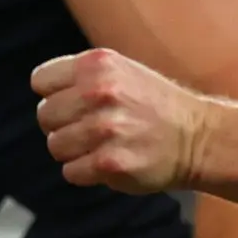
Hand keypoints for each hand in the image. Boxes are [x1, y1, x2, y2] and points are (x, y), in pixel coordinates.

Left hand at [31, 49, 206, 191]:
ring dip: (74, 150)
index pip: (40, 81)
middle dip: (63, 124)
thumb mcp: (119, 71)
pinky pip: (70, 172)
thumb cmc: (153, 105)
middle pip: (44, 116)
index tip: (74, 104)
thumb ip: (80, 77)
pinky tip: (109, 161)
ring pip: (55, 145)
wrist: (197, 137)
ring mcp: (104, 129)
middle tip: (92, 128)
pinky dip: (85, 172)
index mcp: (98, 64)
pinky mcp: (109, 163)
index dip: (55, 95)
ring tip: (102, 145)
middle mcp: (99, 92)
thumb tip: (42, 95)